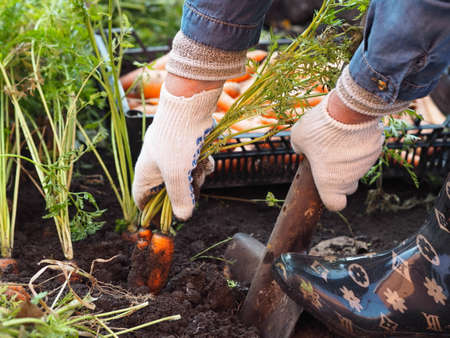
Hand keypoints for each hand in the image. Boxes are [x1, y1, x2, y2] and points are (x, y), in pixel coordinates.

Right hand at [132, 82, 221, 219]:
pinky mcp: (186, 148)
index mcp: (145, 173)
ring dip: (196, 175)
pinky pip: (195, 165)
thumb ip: (180, 198)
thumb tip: (184, 217)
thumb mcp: (177, 174)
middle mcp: (156, 166)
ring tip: (199, 165)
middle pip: (170, 192)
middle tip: (192, 185)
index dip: (152, 213)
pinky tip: (205, 157)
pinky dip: (202, 164)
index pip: (142, 200)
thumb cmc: (176, 142)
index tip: (167, 220)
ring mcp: (172, 156)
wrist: (189, 108)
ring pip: (186, 178)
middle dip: (185, 191)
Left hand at [290, 90, 383, 210]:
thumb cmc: (319, 128)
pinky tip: (350, 129)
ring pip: (357, 167)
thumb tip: (301, 149)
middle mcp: (351, 178)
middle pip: (347, 186)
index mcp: (330, 183)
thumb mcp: (298, 137)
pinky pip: (367, 151)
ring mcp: (366, 164)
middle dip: (338, 177)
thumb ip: (299, 148)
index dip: (330, 199)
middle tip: (327, 159)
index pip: (335, 204)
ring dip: (349, 159)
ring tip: (337, 137)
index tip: (323, 187)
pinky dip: (360, 145)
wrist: (350, 109)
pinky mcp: (377, 148)